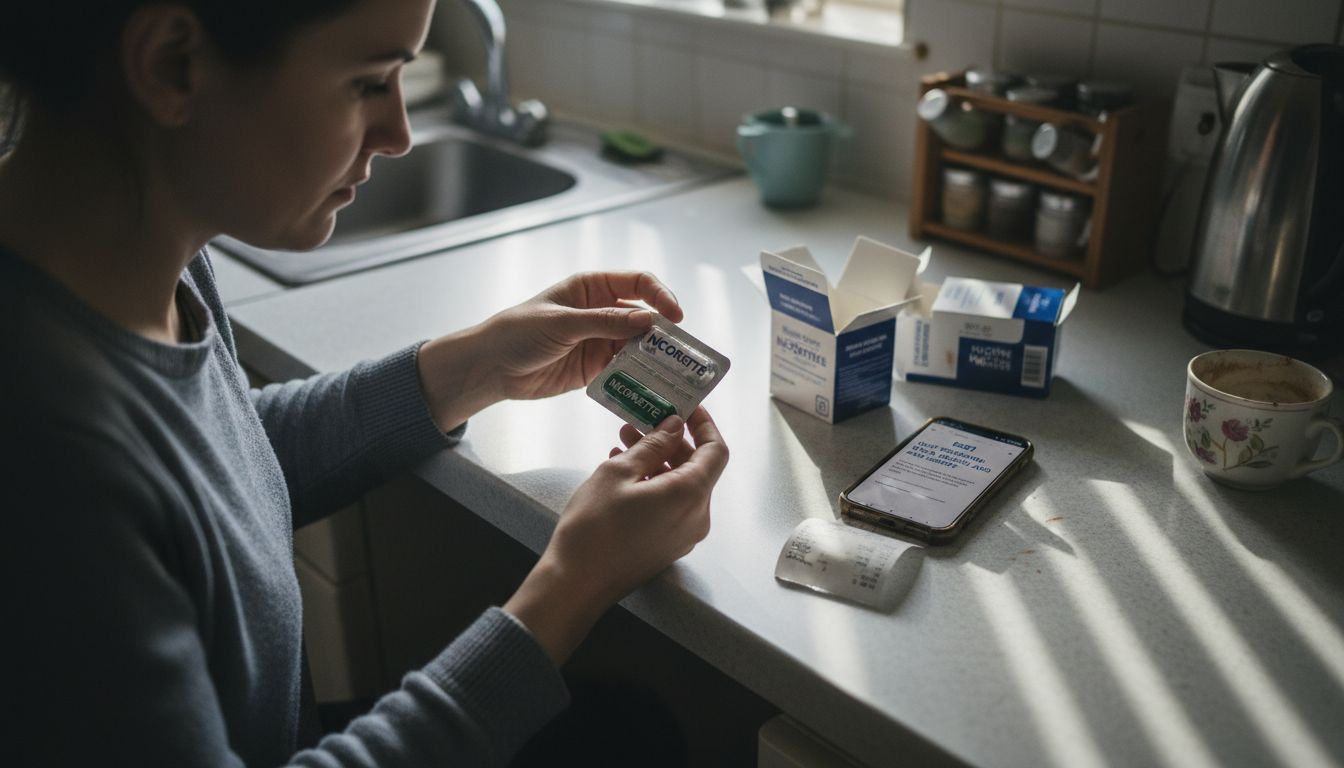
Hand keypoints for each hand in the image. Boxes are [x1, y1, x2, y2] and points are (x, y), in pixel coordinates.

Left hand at [417, 271, 681, 431]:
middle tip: (681, 354)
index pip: (638, 284)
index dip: (661, 296)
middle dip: (663, 334)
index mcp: (592, 288)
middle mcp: (601, 312)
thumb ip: (605, 322)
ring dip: (653, 360)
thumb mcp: (562, 323)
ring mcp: (600, 341)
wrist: (490, 367)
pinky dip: (638, 380)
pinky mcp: (596, 368)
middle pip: (644, 318)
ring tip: (670, 375)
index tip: (675, 317)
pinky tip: (649, 389)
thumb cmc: (517, 332)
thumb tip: (647, 322)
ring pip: (638, 348)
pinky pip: (625, 372)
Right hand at [504, 407, 728, 663]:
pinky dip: (654, 484)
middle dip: (671, 441)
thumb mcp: (619, 473)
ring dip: (658, 462)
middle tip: (641, 422)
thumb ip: (652, 445)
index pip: (716, 450)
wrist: (576, 583)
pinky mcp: (667, 546)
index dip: (704, 425)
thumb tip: (673, 426)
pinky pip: (671, 506)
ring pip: (681, 486)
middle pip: (697, 468)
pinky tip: (623, 473)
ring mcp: (683, 535)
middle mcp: (696, 516)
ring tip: (623, 445)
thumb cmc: (595, 527)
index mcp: (691, 494)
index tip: (686, 408)